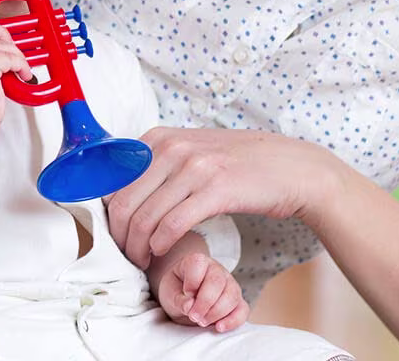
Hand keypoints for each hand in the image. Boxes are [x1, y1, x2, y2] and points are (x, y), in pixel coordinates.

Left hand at [107, 127, 344, 267]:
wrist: (291, 168)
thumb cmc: (239, 164)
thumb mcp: (191, 151)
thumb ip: (157, 165)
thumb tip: (117, 191)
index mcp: (159, 137)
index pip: (112, 181)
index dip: (107, 213)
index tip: (113, 234)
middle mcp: (173, 147)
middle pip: (123, 202)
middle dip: (118, 236)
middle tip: (124, 255)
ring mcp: (195, 167)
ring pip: (145, 217)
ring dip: (137, 247)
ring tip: (141, 260)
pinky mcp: (216, 189)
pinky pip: (172, 224)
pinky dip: (160, 244)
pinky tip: (161, 252)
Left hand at [157, 251, 250, 332]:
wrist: (186, 298)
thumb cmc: (177, 290)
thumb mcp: (170, 292)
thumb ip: (178, 299)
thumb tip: (189, 306)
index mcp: (197, 262)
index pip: (198, 264)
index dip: (192, 281)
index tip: (186, 294)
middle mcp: (217, 270)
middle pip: (217, 282)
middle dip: (204, 303)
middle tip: (193, 316)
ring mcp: (230, 285)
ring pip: (232, 296)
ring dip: (216, 313)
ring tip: (201, 322)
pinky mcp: (238, 301)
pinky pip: (242, 310)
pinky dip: (232, 321)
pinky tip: (219, 327)